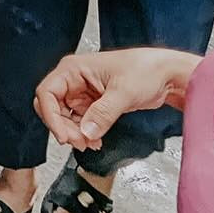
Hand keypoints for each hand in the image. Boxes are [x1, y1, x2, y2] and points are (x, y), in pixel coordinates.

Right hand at [33, 48, 200, 150]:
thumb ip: (103, 113)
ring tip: (91, 143)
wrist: (166, 76)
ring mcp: (82, 93)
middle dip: (63, 127)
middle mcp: (73, 80)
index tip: (63, 136)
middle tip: (80, 143)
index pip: (47, 93)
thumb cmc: (146, 70)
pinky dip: (84, 134)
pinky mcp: (92, 104)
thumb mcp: (124, 92)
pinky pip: (79, 122)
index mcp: (73, 69)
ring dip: (74, 133)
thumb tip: (85, 132)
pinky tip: (95, 140)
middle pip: (53, 108)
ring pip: (64, 118)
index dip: (51, 116)